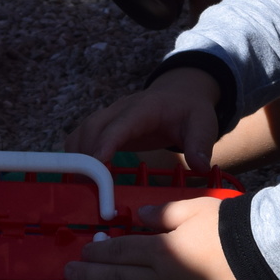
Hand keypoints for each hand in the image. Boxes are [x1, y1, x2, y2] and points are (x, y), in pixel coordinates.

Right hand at [66, 68, 221, 171]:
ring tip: (79, 183)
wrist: (181, 96)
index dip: (106, 142)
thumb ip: (201, 144)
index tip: (97, 162)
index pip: (120, 124)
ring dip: (77, 155)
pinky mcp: (106, 126)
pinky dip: (76, 154)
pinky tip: (78, 176)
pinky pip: (82, 136)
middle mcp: (121, 109)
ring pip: (83, 131)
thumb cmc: (190, 111)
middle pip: (94, 126)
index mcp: (145, 108)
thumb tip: (200, 166)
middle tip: (86, 183)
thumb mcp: (203, 124)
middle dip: (86, 153)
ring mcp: (110, 117)